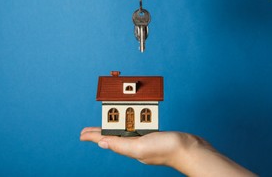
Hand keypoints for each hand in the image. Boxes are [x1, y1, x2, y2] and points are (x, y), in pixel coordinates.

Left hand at [80, 127, 255, 175]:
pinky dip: (131, 123)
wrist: (190, 149)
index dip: (92, 136)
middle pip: (114, 135)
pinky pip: (139, 127)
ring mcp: (146, 140)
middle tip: (88, 129)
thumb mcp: (139, 147)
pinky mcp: (155, 135)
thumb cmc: (166, 149)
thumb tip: (102, 142)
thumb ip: (121, 145)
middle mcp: (136, 145)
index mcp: (130, 148)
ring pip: (126, 131)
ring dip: (115, 126)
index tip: (81, 134)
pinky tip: (131, 121)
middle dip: (100, 131)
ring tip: (105, 123)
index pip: (106, 140)